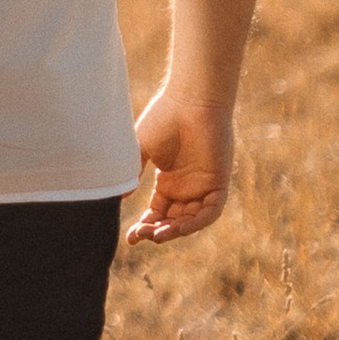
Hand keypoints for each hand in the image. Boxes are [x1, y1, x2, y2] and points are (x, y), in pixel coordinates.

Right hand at [125, 91, 234, 244]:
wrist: (189, 101)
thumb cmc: (164, 118)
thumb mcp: (141, 150)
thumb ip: (132, 173)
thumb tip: (120, 197)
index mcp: (168, 181)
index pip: (158, 212)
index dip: (145, 226)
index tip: (130, 238)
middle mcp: (186, 187)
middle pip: (173, 221)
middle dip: (157, 231)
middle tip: (141, 235)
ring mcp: (202, 186)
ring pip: (191, 220)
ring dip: (175, 231)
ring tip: (157, 235)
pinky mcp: (218, 182)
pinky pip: (210, 211)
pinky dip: (196, 222)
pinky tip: (179, 227)